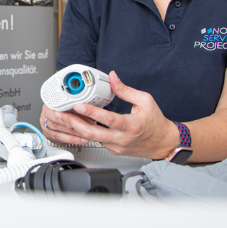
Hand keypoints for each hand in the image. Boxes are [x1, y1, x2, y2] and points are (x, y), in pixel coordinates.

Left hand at [41, 71, 178, 158]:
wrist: (164, 143)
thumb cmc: (156, 123)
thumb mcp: (145, 101)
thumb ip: (126, 90)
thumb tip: (113, 77)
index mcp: (130, 125)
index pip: (107, 118)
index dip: (91, 111)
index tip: (78, 105)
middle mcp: (122, 138)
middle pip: (93, 133)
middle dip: (75, 123)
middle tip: (63, 114)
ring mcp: (117, 146)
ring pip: (93, 138)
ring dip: (79, 128)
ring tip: (67, 117)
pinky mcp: (114, 150)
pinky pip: (98, 141)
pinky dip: (88, 132)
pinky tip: (80, 124)